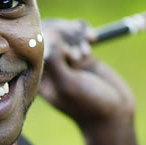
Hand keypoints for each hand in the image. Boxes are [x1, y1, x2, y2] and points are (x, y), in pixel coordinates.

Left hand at [39, 19, 134, 133]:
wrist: (114, 113)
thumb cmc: (88, 104)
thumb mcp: (68, 84)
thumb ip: (55, 61)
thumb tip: (49, 34)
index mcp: (37, 75)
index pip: (32, 46)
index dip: (47, 39)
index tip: (66, 53)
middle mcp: (49, 66)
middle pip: (46, 34)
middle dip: (62, 33)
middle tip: (77, 50)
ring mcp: (65, 59)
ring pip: (62, 31)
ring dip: (74, 34)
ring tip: (85, 52)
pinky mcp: (81, 55)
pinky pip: (77, 33)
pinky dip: (84, 32)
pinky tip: (93, 38)